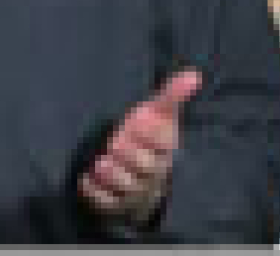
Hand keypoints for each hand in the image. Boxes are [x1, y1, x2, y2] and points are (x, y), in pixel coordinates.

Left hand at [79, 69, 201, 226]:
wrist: (138, 182)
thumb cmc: (146, 140)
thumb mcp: (157, 116)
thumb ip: (171, 96)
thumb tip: (194, 75)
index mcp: (163, 150)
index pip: (163, 144)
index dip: (152, 134)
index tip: (139, 118)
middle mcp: (152, 174)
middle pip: (146, 167)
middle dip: (130, 154)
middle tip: (115, 142)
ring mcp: (134, 192)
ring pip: (127, 188)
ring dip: (113, 175)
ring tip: (100, 163)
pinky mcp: (113, 205)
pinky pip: (106, 203)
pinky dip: (96, 194)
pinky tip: (86, 181)